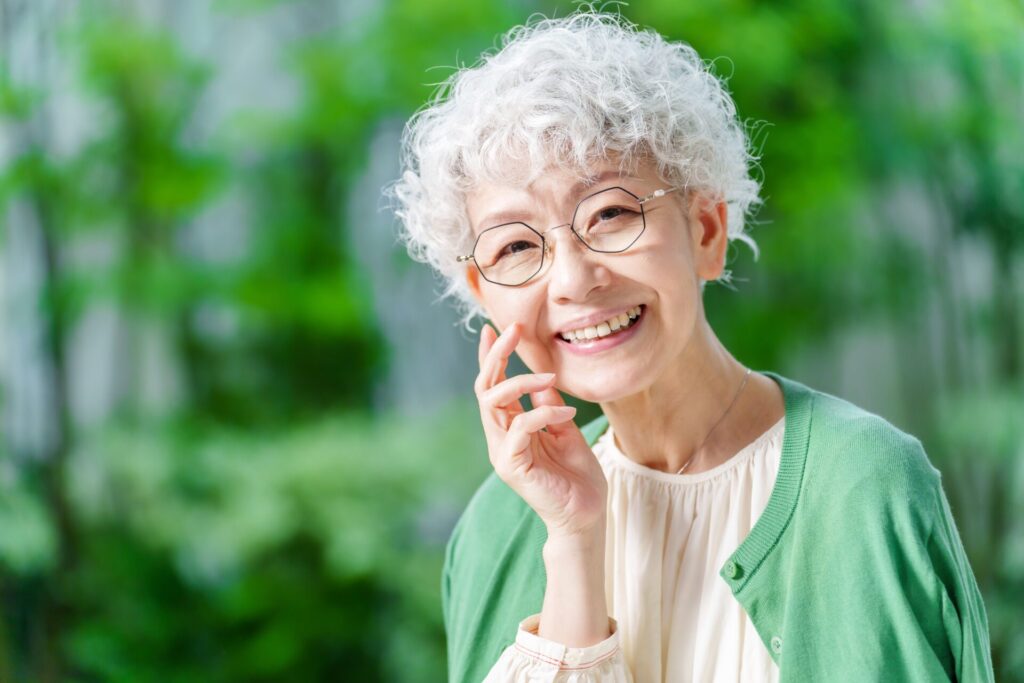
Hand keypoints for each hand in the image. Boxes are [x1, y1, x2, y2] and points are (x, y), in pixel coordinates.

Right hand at [474, 321, 607, 538]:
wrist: (586, 515)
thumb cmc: (578, 477)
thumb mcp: (565, 430)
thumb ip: (549, 406)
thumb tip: (542, 379)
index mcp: (510, 428)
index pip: (493, 386)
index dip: (491, 357)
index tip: (495, 330)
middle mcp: (500, 438)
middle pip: (485, 388)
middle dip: (497, 355)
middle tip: (514, 330)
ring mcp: (503, 452)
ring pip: (493, 402)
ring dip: (521, 381)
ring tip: (550, 377)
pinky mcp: (512, 466)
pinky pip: (519, 427)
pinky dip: (543, 413)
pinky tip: (567, 414)